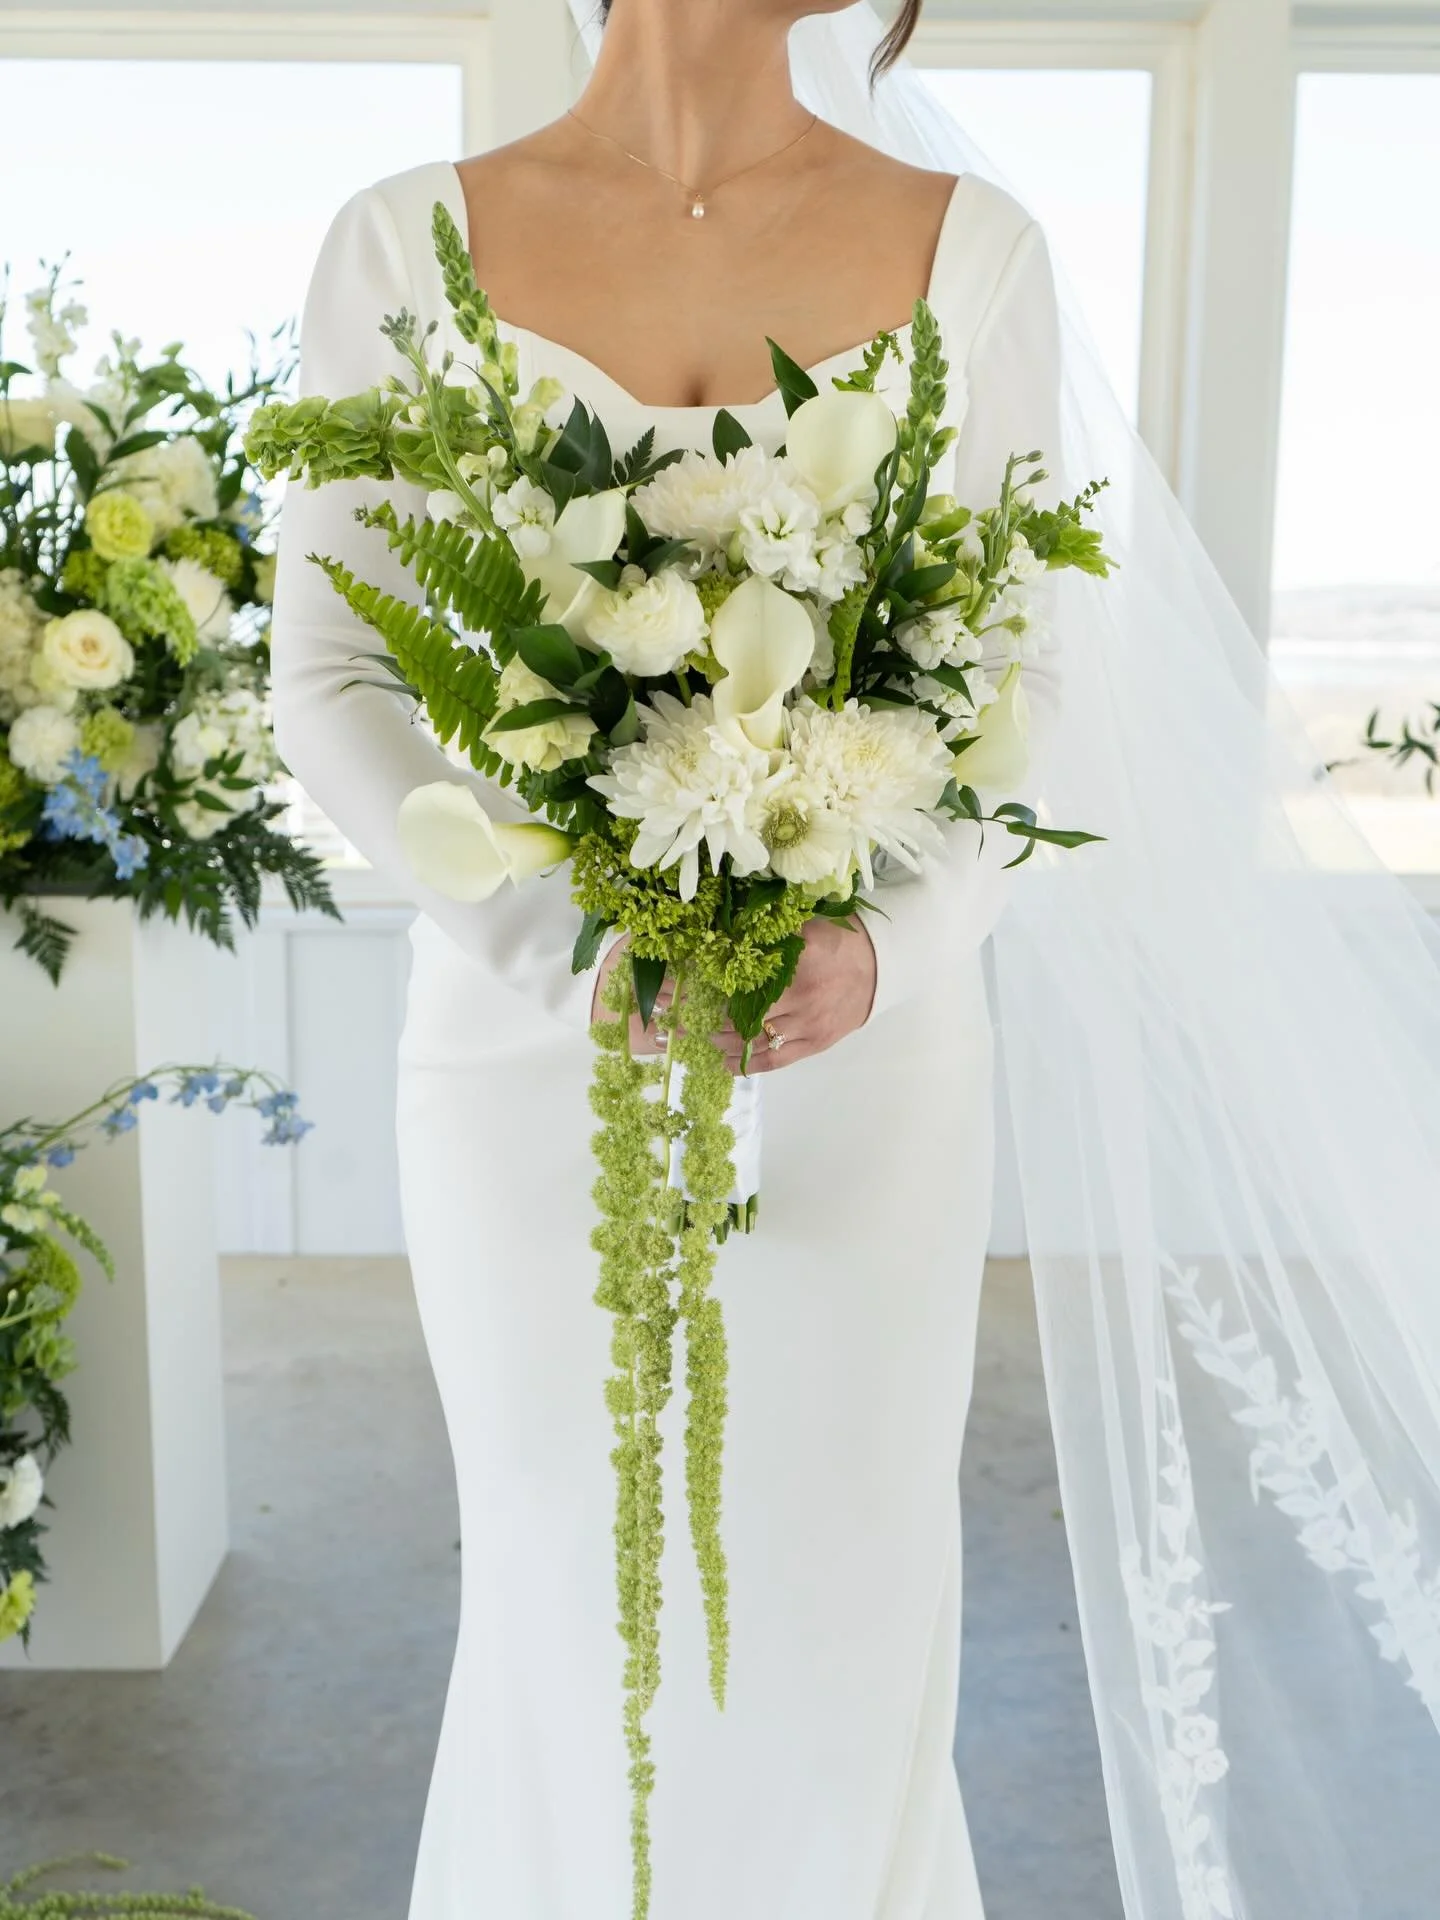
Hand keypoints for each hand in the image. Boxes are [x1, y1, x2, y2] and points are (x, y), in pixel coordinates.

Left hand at [589, 917, 877, 1073]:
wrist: (883, 966)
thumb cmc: (840, 938)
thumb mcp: (806, 922)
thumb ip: (767, 927)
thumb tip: (719, 925)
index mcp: (800, 959)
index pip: (739, 974)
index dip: (702, 980)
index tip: (670, 981)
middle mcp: (803, 996)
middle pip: (739, 1010)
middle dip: (698, 1013)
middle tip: (667, 1013)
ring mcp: (809, 1024)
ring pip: (753, 1037)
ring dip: (716, 1039)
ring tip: (686, 1035)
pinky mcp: (816, 1043)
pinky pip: (775, 1058)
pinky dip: (746, 1062)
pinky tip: (721, 1061)